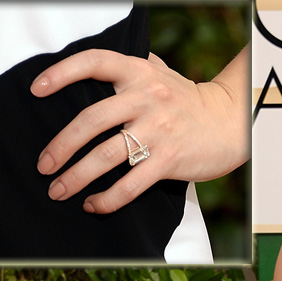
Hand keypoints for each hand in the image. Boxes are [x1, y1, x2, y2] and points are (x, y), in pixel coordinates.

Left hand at [31, 47, 248, 213]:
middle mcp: (147, 99)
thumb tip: (94, 71)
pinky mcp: (169, 160)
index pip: (93, 63)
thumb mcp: (161, 74)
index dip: (61, 74)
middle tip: (45, 166)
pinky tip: (94, 204)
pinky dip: (109, 198)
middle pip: (91, 121)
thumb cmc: (190, 103)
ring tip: (60, 191)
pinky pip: (131, 183)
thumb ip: (131, 71)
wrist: (229, 124)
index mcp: (139, 73)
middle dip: (61, 147)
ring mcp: (158, 131)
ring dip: (77, 177)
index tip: (38, 91)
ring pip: (106, 156)